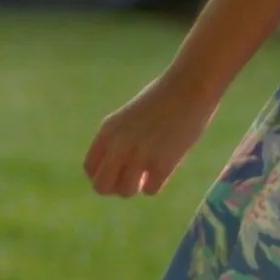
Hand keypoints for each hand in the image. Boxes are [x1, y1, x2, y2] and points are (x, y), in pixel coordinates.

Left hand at [83, 76, 216, 197]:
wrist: (189, 88)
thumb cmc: (163, 98)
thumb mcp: (128, 117)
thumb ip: (119, 140)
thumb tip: (118, 170)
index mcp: (107, 131)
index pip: (90, 168)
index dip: (103, 175)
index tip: (118, 172)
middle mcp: (118, 145)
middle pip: (102, 187)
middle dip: (116, 187)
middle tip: (132, 178)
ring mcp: (139, 156)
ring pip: (126, 192)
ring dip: (137, 186)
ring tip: (149, 173)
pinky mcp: (162, 165)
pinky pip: (150, 191)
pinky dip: (157, 184)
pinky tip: (165, 168)